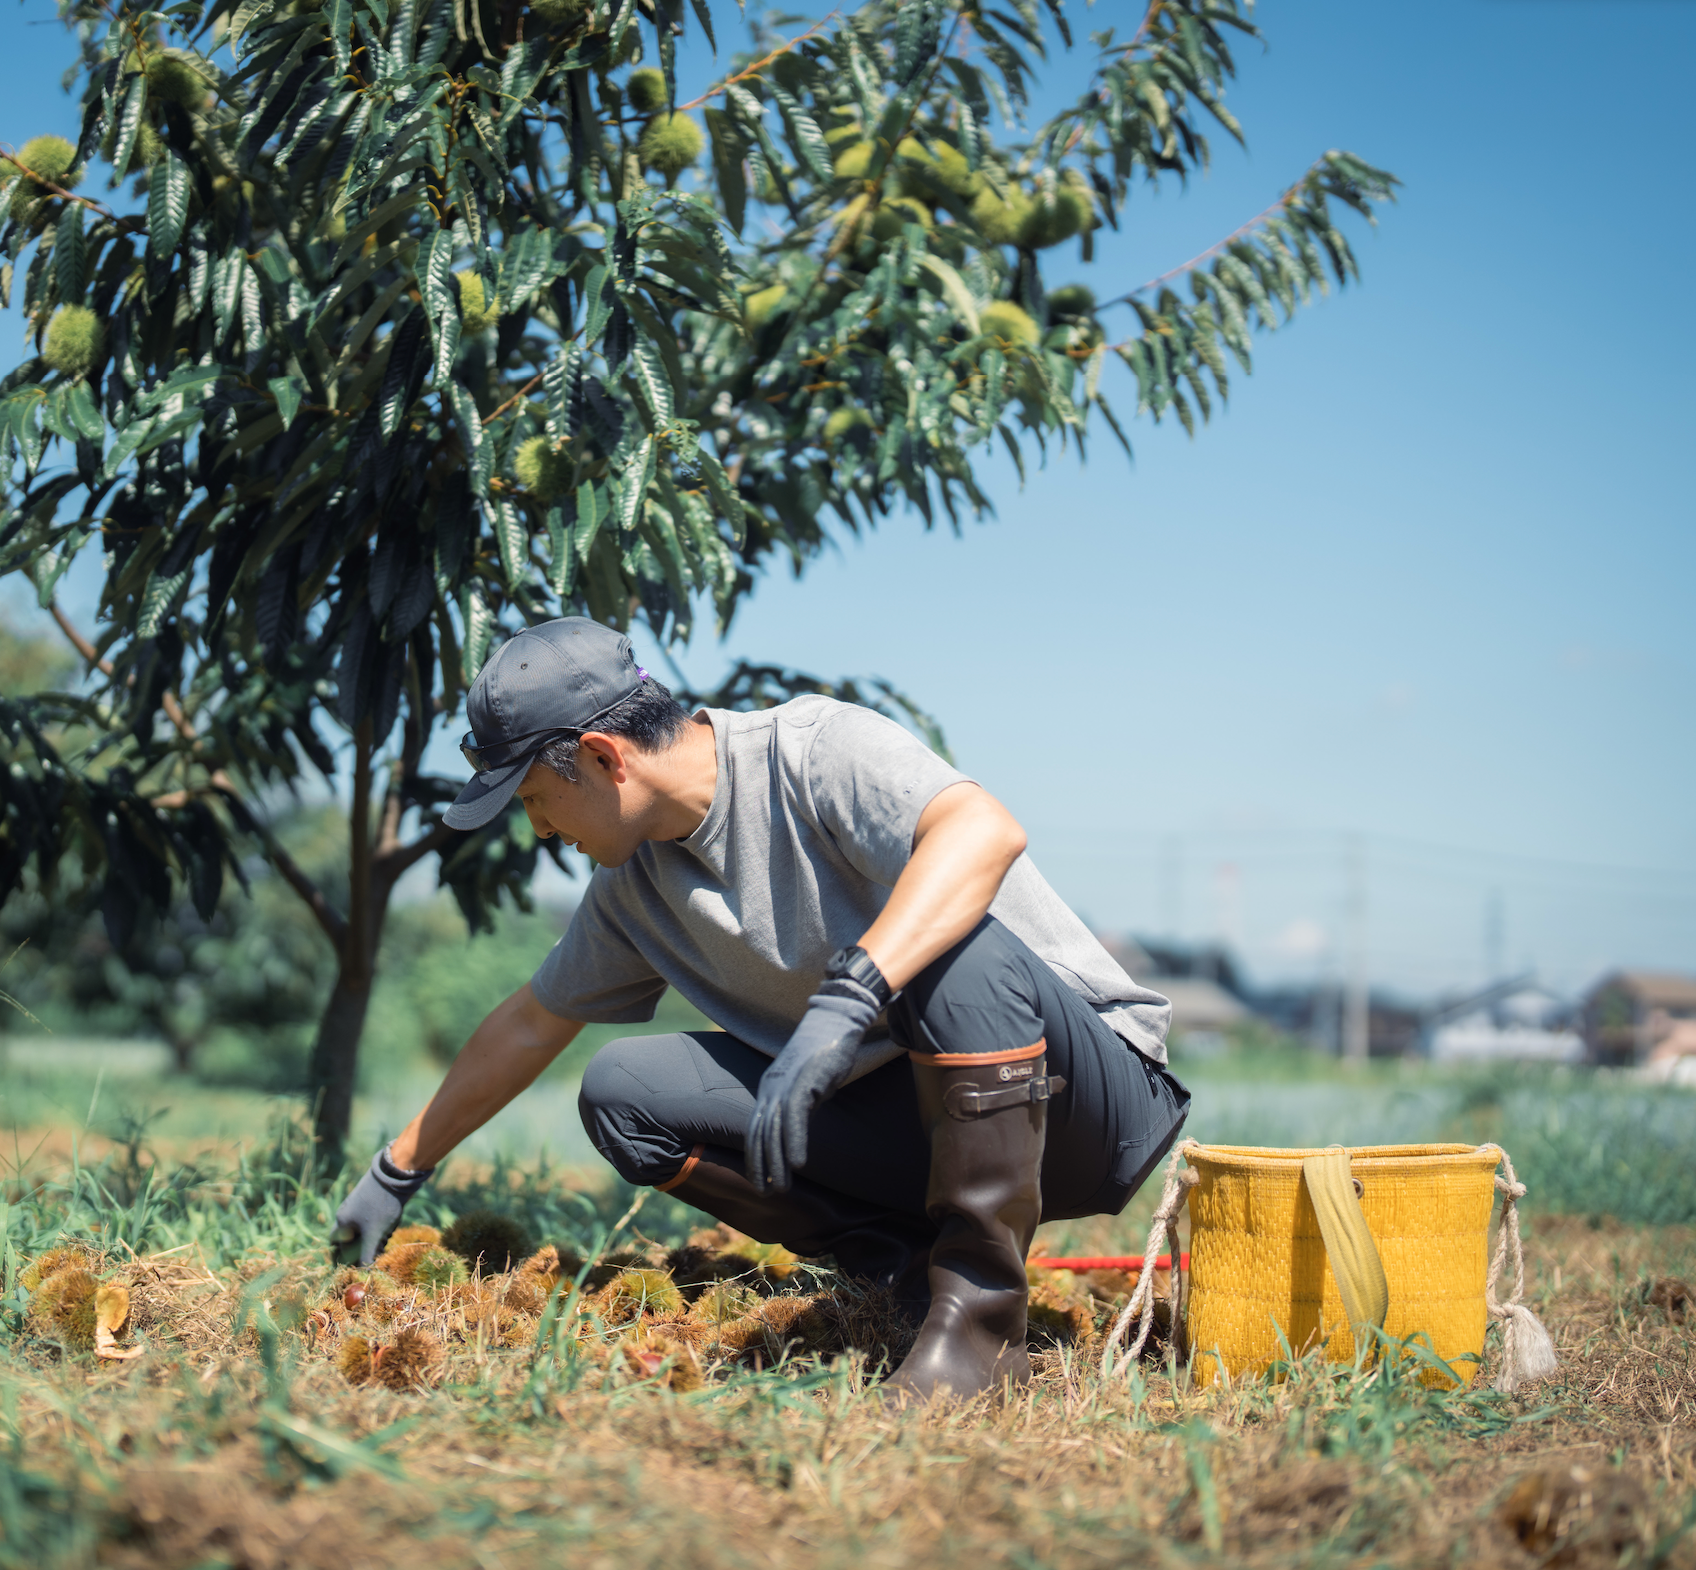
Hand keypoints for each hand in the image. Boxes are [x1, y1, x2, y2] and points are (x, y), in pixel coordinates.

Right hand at [332, 1146, 434, 1263]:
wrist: (396, 1175)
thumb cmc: (382, 1206)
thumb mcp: (374, 1234)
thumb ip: (366, 1254)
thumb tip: (363, 1272)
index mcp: (342, 1221)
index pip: (341, 1249)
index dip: (353, 1260)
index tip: (365, 1266)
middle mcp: (346, 1213)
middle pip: (350, 1239)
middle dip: (362, 1248)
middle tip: (376, 1251)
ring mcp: (357, 1205)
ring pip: (362, 1230)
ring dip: (372, 1238)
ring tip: (385, 1238)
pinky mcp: (369, 1201)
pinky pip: (370, 1221)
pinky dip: (378, 1228)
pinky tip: (390, 1227)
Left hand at [746, 978, 882, 1192]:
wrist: (836, 1020)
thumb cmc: (826, 1050)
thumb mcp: (809, 1083)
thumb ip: (802, 1104)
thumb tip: (802, 1125)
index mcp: (769, 1088)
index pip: (756, 1129)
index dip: (756, 1157)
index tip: (760, 1181)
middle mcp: (771, 1088)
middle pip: (759, 1134)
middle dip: (760, 1166)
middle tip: (765, 1193)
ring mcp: (785, 1084)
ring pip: (773, 1131)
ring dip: (776, 1163)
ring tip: (781, 1188)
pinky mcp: (803, 1081)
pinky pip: (794, 1118)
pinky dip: (794, 1142)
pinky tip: (799, 1164)